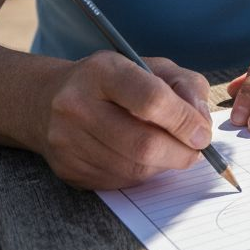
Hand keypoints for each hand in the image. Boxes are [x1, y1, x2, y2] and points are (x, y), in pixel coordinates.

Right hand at [36, 51, 213, 189]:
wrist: (47, 100)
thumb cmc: (112, 81)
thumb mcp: (152, 67)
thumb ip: (186, 86)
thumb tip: (201, 124)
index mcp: (102, 71)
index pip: (151, 99)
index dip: (185, 121)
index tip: (201, 133)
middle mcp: (77, 105)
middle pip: (144, 144)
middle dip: (181, 153)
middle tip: (194, 151)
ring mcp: (67, 141)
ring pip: (134, 169)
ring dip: (163, 166)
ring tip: (169, 151)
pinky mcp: (68, 169)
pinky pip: (119, 182)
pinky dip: (141, 175)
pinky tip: (141, 158)